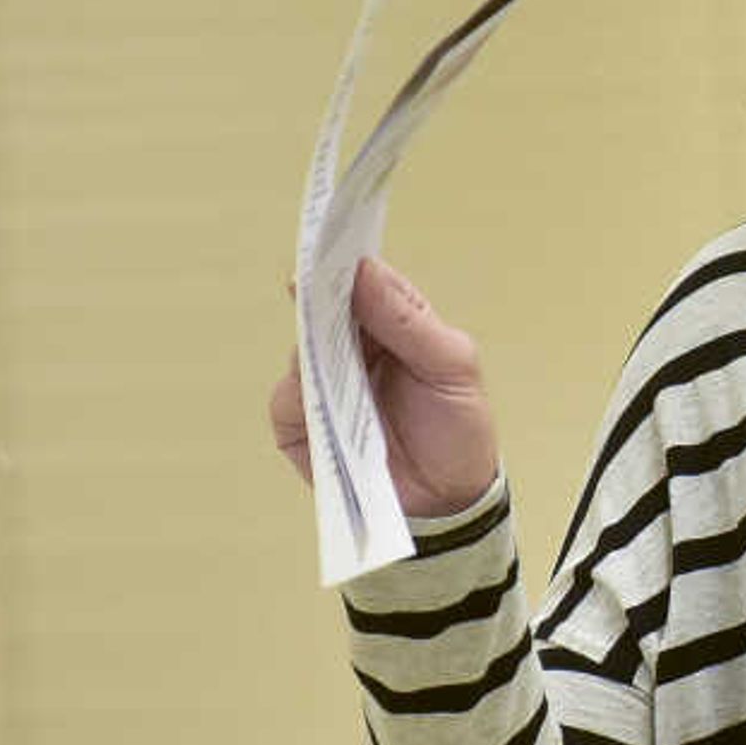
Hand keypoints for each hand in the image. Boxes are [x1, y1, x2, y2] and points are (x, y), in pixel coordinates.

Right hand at [266, 257, 502, 519]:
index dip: (343, 261)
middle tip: (315, 290)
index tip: (330, 244)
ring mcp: (324, 383)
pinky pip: (288, 401)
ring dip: (314, 356)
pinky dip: (303, 402)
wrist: (448, 500)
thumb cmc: (457, 427)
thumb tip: (363, 269)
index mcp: (391, 322)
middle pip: (320, 309)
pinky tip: (328, 414)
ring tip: (341, 371)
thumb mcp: (452, 368)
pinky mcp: (302, 423)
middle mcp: (351, 346)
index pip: (360, 280)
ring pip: (300, 352)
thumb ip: (408, 319)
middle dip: (318, 301)